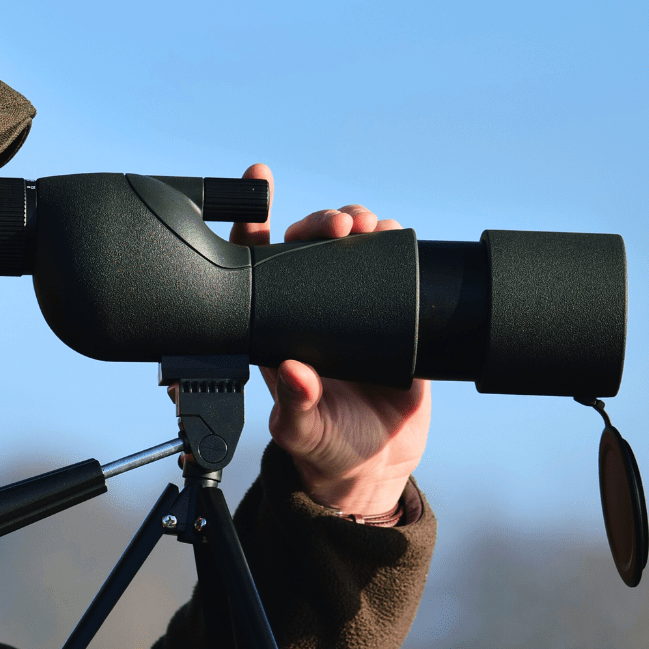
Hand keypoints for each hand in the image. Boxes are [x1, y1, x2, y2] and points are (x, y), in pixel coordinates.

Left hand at [230, 164, 430, 517]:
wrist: (375, 462)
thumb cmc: (325, 445)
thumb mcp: (304, 431)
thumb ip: (295, 408)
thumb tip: (291, 372)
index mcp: (276, 326)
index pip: (257, 265)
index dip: (252, 224)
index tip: (257, 186)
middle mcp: (309, 308)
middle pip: (307, 245)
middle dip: (320, 222)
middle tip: (338, 225)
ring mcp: (349, 306)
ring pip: (348, 247)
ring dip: (356, 223)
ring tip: (367, 223)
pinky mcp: (389, 312)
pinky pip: (390, 266)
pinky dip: (392, 243)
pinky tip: (395, 234)